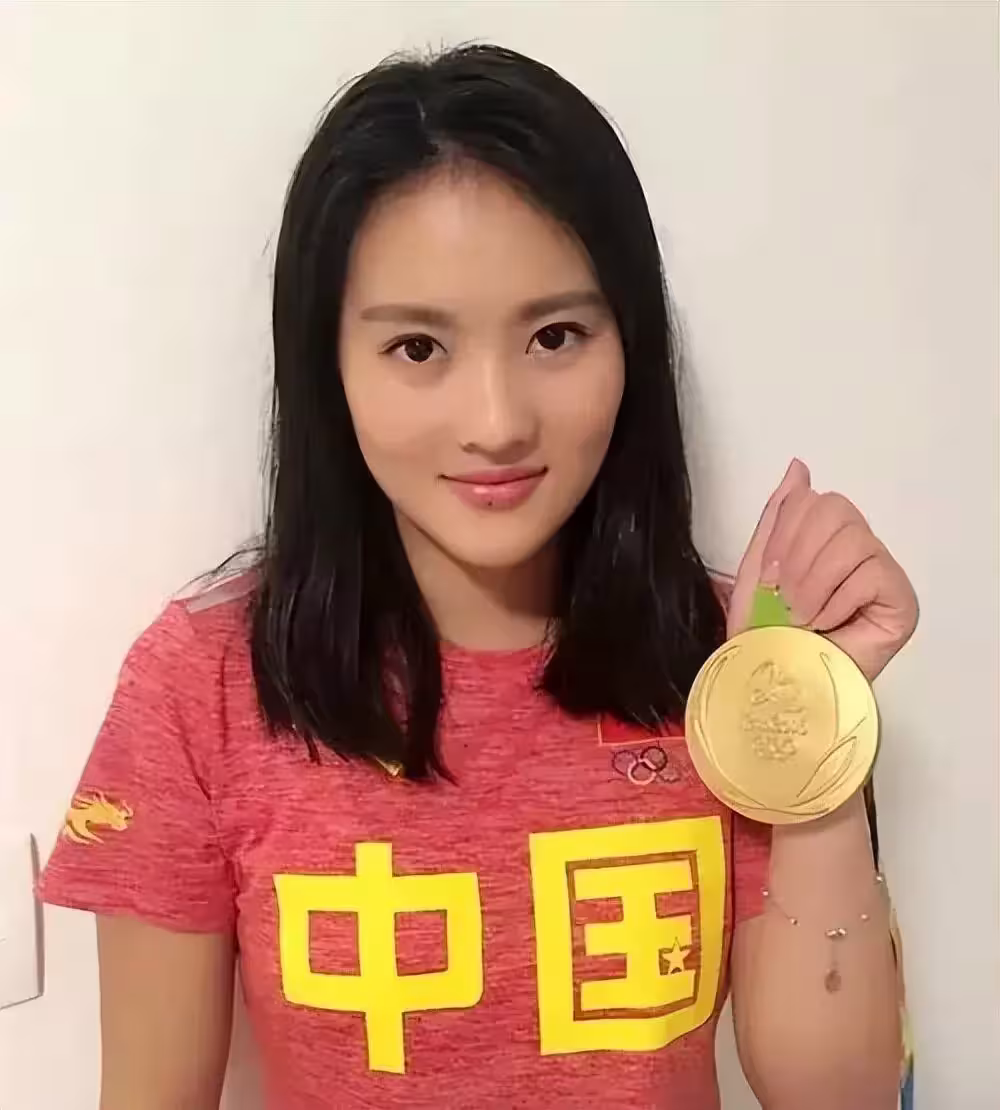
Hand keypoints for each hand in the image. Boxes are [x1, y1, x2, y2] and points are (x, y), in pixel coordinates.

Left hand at [728, 459, 917, 681]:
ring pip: (850, 540)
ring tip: (802, 618)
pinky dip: (837, 602)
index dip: (783, 536)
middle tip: (784, 601)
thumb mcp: (758, 568)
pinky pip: (869, 573)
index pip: (810, 500)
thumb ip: (778, 516)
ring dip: (813, 585)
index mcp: (822, 538)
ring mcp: (881, 573)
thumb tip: (799, 468)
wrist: (777, 683)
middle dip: (796, 559)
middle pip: (832, 510)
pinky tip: (827, 625)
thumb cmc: (767, 635)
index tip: (768, 579)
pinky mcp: (900, 599)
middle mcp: (857, 548)